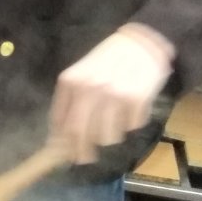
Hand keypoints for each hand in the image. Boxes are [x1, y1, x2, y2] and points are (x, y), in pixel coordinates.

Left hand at [50, 24, 173, 165]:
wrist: (141, 42)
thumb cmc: (108, 59)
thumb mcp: (81, 73)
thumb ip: (71, 99)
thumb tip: (60, 134)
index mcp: (71, 82)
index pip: (61, 122)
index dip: (62, 142)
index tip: (64, 152)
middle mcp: (90, 89)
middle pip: (80, 133)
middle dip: (81, 152)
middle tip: (84, 158)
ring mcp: (114, 95)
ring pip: (107, 136)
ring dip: (110, 137)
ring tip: (114, 126)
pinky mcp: (136, 99)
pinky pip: (132, 126)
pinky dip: (131, 123)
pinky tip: (131, 110)